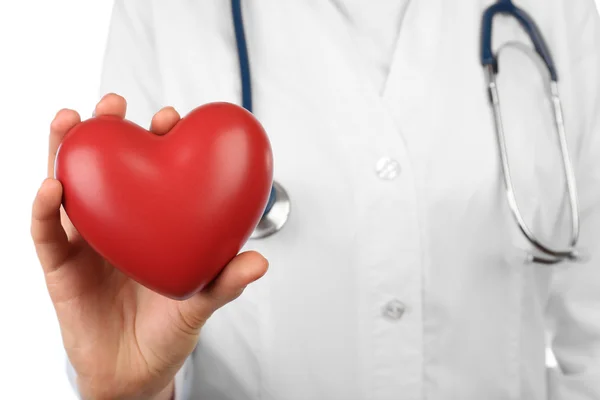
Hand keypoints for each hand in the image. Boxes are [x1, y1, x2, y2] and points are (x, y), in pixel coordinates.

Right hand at [31, 93, 267, 399]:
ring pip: (70, 187)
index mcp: (152, 222)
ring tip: (71, 122)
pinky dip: (45, 208)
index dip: (158, 141)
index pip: (153, 172)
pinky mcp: (60, 266)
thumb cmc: (168, 328)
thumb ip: (225, 282)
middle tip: (113, 105)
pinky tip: (53, 185)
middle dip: (108, 132)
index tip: (170, 117)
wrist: (135, 371)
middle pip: (107, 168)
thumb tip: (259, 262)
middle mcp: (118, 223)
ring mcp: (86, 241)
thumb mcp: (201, 302)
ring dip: (66, 152)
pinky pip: (46, 233)